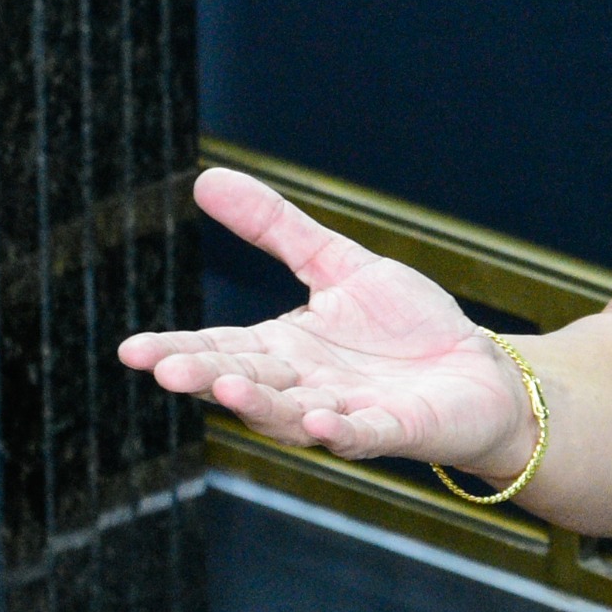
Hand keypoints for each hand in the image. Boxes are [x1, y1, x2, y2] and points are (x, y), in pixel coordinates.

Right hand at [116, 167, 533, 471]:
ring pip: (293, 414)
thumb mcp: (338, 265)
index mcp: (285, 350)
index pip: (221, 348)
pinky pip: (363, 434)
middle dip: (207, 376)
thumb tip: (206, 178)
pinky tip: (319, 420)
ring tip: (227, 388)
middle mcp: (306, 387)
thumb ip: (277, 229)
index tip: (131, 350)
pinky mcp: (397, 429)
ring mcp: (349, 412)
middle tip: (165, 370)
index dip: (178, 350)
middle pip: (247, 382)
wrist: (480, 374)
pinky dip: (341, 430)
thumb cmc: (406, 328)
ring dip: (261, 405)